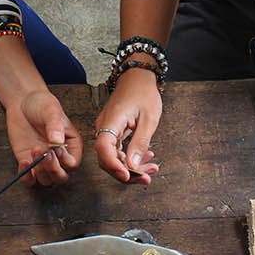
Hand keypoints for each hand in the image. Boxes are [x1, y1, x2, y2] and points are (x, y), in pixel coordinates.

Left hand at [3, 88, 82, 185]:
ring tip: (33, 151)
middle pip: (61, 177)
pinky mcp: (29, 164)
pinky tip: (23, 163)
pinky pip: (29, 180)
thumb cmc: (42, 104)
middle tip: (44, 154)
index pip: (73, 163)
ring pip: (46, 181)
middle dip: (53, 169)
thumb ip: (55, 126)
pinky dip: (26, 177)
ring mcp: (43, 163)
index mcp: (71, 146)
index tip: (56, 149)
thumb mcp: (51, 111)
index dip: (65, 160)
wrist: (23, 103)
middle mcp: (59, 158)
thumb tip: (57, 141)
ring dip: (40, 172)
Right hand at [93, 69, 161, 184]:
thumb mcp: (149, 119)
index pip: (104, 148)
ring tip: (150, 169)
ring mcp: (107, 129)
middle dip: (126, 172)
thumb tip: (132, 165)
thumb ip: (139, 143)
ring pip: (113, 157)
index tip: (128, 176)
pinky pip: (118, 150)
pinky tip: (145, 158)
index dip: (114, 165)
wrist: (138, 76)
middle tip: (146, 177)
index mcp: (112, 120)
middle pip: (107, 158)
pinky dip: (130, 157)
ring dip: (131, 167)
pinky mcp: (113, 131)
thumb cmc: (144, 92)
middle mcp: (104, 126)